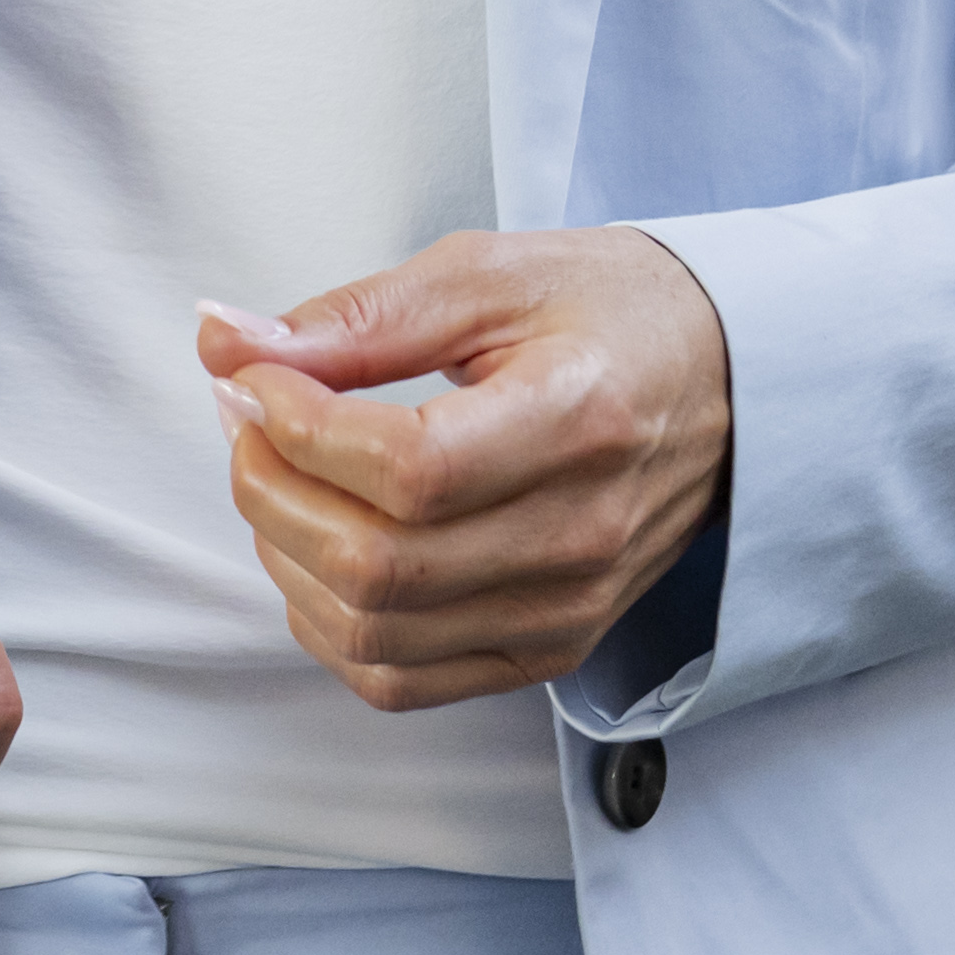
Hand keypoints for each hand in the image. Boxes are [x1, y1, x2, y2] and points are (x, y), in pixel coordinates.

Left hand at [206, 229, 734, 712]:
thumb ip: (355, 319)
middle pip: (377, 563)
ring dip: (286, 553)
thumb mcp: (489, 276)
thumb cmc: (614, 314)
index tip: (257, 377)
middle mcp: (581, 536)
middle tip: (249, 415)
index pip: (409, 470)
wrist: (731, 382)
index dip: (300, 427)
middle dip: (269, 486)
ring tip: (281, 472)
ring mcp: (566, 609)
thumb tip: (223, 342)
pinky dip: (328, 621)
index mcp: (578, 422)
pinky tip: (319, 544)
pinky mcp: (548, 648)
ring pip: (373, 632)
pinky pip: (400, 679)